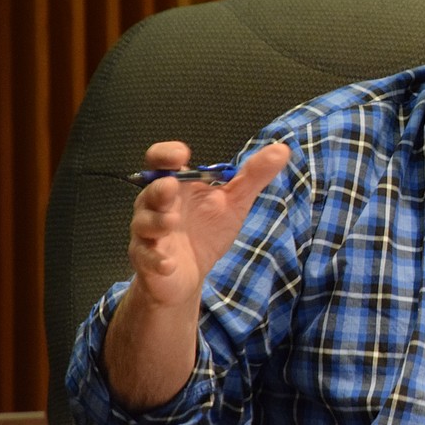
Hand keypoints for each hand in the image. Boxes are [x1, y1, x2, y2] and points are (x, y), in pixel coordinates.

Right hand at [127, 140, 290, 309]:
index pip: (161, 161)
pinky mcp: (147, 259)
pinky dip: (157, 259)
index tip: (182, 154)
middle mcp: (157, 205)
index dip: (166, 154)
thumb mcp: (234, 202)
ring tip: (171, 221)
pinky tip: (168, 263)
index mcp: (177, 185)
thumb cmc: (207, 231)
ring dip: (157, 221)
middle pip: (150, 191)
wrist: (192, 274)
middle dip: (159, 188)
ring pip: (143, 223)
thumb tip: (281, 150)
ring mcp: (149, 233)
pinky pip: (147, 258)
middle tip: (172, 187)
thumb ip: (253, 176)